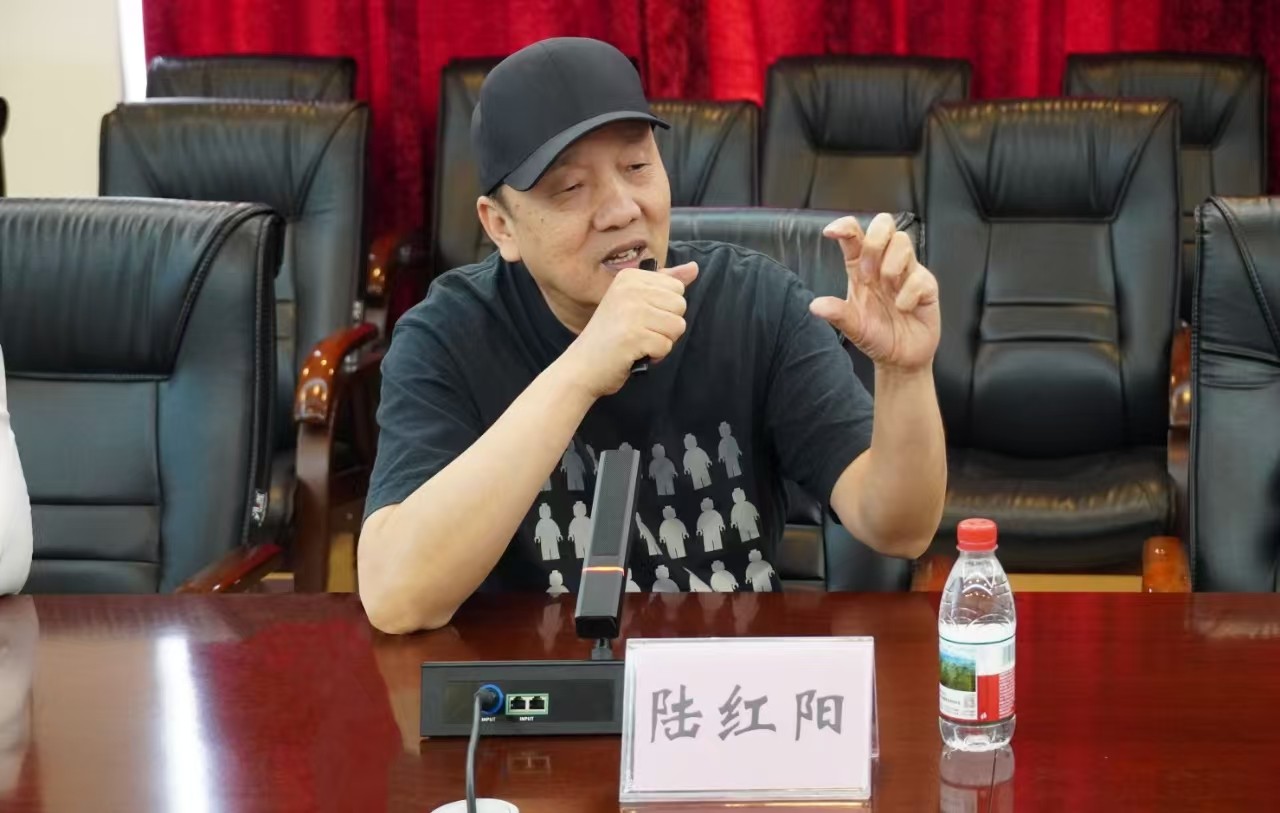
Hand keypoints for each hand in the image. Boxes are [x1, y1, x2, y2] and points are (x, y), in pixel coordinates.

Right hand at [563, 262, 698, 396]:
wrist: (583, 366)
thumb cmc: (611, 335)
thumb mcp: (635, 301)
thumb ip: (665, 283)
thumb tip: (694, 268)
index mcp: (630, 277)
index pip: (677, 288)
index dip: (665, 309)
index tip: (641, 317)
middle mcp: (630, 289)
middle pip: (680, 306)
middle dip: (667, 326)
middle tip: (640, 332)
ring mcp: (631, 312)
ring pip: (677, 326)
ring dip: (662, 341)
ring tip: (639, 342)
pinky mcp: (633, 336)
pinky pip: (666, 346)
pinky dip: (654, 356)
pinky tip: (635, 353)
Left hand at [809, 213, 939, 371]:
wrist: (901, 358)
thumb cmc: (876, 335)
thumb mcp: (853, 326)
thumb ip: (836, 314)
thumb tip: (814, 306)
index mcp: (861, 267)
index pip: (854, 234)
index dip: (844, 226)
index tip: (831, 232)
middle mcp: (884, 263)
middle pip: (884, 224)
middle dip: (874, 242)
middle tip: (867, 273)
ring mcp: (907, 272)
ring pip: (902, 241)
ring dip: (891, 266)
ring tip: (887, 292)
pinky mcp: (926, 285)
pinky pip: (919, 276)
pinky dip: (908, 294)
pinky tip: (902, 308)